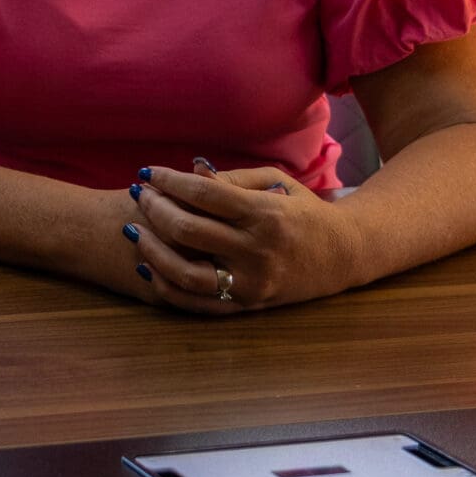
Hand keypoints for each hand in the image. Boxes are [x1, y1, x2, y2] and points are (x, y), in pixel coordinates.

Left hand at [124, 159, 349, 314]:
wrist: (342, 255)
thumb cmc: (303, 210)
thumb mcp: (275, 183)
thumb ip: (231, 178)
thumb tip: (189, 171)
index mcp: (265, 213)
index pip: (204, 194)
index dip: (169, 180)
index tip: (148, 171)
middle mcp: (257, 250)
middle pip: (189, 229)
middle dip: (154, 208)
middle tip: (139, 193)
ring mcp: (252, 283)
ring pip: (187, 272)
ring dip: (151, 250)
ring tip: (132, 229)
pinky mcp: (248, 305)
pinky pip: (198, 303)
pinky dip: (167, 287)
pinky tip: (148, 266)